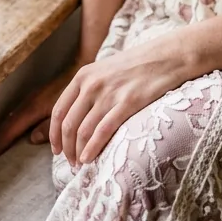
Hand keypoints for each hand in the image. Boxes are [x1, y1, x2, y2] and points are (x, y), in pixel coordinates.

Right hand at [0, 59, 82, 162]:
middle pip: (6, 126)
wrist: (81, 66)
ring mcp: (31, 101)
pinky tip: (15, 138)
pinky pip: (18, 117)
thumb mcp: (66, 112)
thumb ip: (50, 125)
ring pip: (11, 121)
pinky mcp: (36, 100)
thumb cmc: (78, 92)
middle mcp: (29, 103)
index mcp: (33, 108)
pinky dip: (12, 129)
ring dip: (5, 136)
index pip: (9, 129)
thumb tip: (32, 139)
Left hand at [49, 40, 190, 168]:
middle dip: (67, 148)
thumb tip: (74, 117)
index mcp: (84, 75)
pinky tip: (89, 159)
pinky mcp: (127, 103)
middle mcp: (92, 84)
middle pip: (69, 125)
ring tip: (81, 164)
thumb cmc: (137, 66)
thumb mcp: (105, 70)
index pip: (59, 110)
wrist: (167, 56)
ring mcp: (109, 94)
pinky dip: (92, 149)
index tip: (56, 149)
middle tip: (71, 162)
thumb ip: (88, 88)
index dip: (54, 134)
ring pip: (83, 131)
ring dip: (78, 152)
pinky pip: (103, 131)